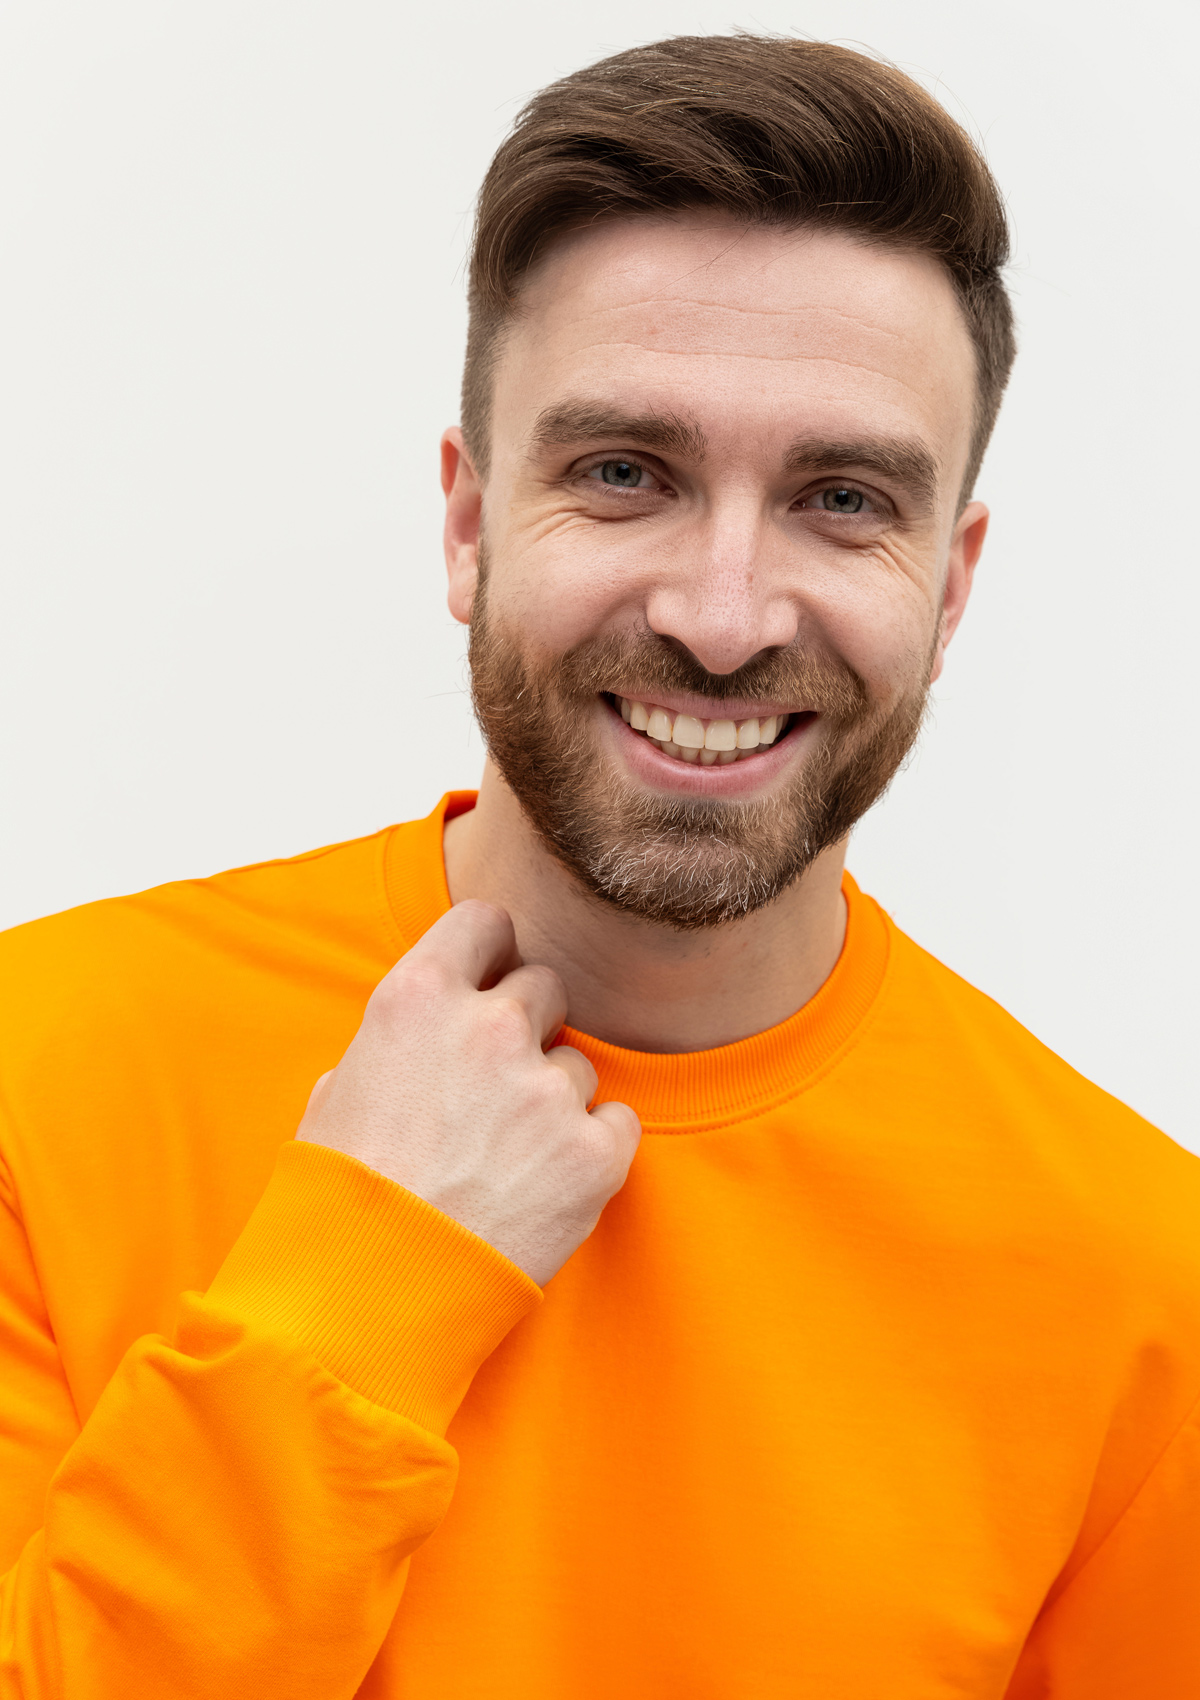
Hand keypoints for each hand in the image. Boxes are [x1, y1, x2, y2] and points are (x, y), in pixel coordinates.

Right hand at [298, 900, 640, 1285]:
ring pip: (575, 1064)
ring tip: (502, 1160)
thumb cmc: (337, 1199)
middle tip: (492, 1091)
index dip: (489, 954)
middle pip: (543, 987)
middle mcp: (489, 1027)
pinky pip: (616, 1121)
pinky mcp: (595, 1152)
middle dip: (524, 1029)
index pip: (485, 921)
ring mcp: (547, 1089)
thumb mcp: (338, 1090)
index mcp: (417, 997)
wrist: (367, 1299)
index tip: (486, 983)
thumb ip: (400, 1040)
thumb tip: (432, 1033)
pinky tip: (542, 1185)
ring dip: (551, 1100)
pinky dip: (590, 1149)